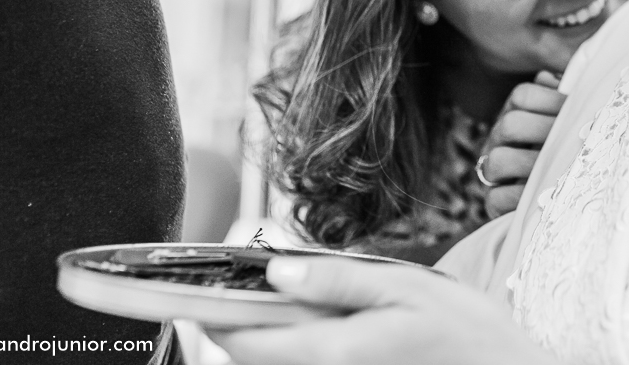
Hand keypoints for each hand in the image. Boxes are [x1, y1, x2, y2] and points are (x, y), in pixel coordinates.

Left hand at [207, 257, 556, 364]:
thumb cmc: (466, 333)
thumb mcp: (406, 289)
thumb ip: (337, 280)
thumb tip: (273, 271)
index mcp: (330, 352)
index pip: (239, 338)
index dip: (196, 312)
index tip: (162, 289)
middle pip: (247, 355)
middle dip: (225, 321)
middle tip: (228, 283)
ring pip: (272, 364)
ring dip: (258, 335)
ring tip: (276, 300)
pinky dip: (288, 347)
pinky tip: (314, 321)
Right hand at [481, 71, 564, 218]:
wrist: (560, 198)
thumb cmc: (570, 148)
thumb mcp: (569, 119)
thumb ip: (567, 97)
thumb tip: (567, 81)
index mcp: (517, 113)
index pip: (522, 96)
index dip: (551, 99)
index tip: (578, 110)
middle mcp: (500, 138)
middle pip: (510, 124)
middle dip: (544, 131)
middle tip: (571, 140)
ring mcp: (493, 169)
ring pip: (497, 160)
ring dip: (531, 164)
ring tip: (559, 168)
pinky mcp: (493, 202)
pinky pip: (495, 198)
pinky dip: (518, 198)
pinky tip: (543, 196)